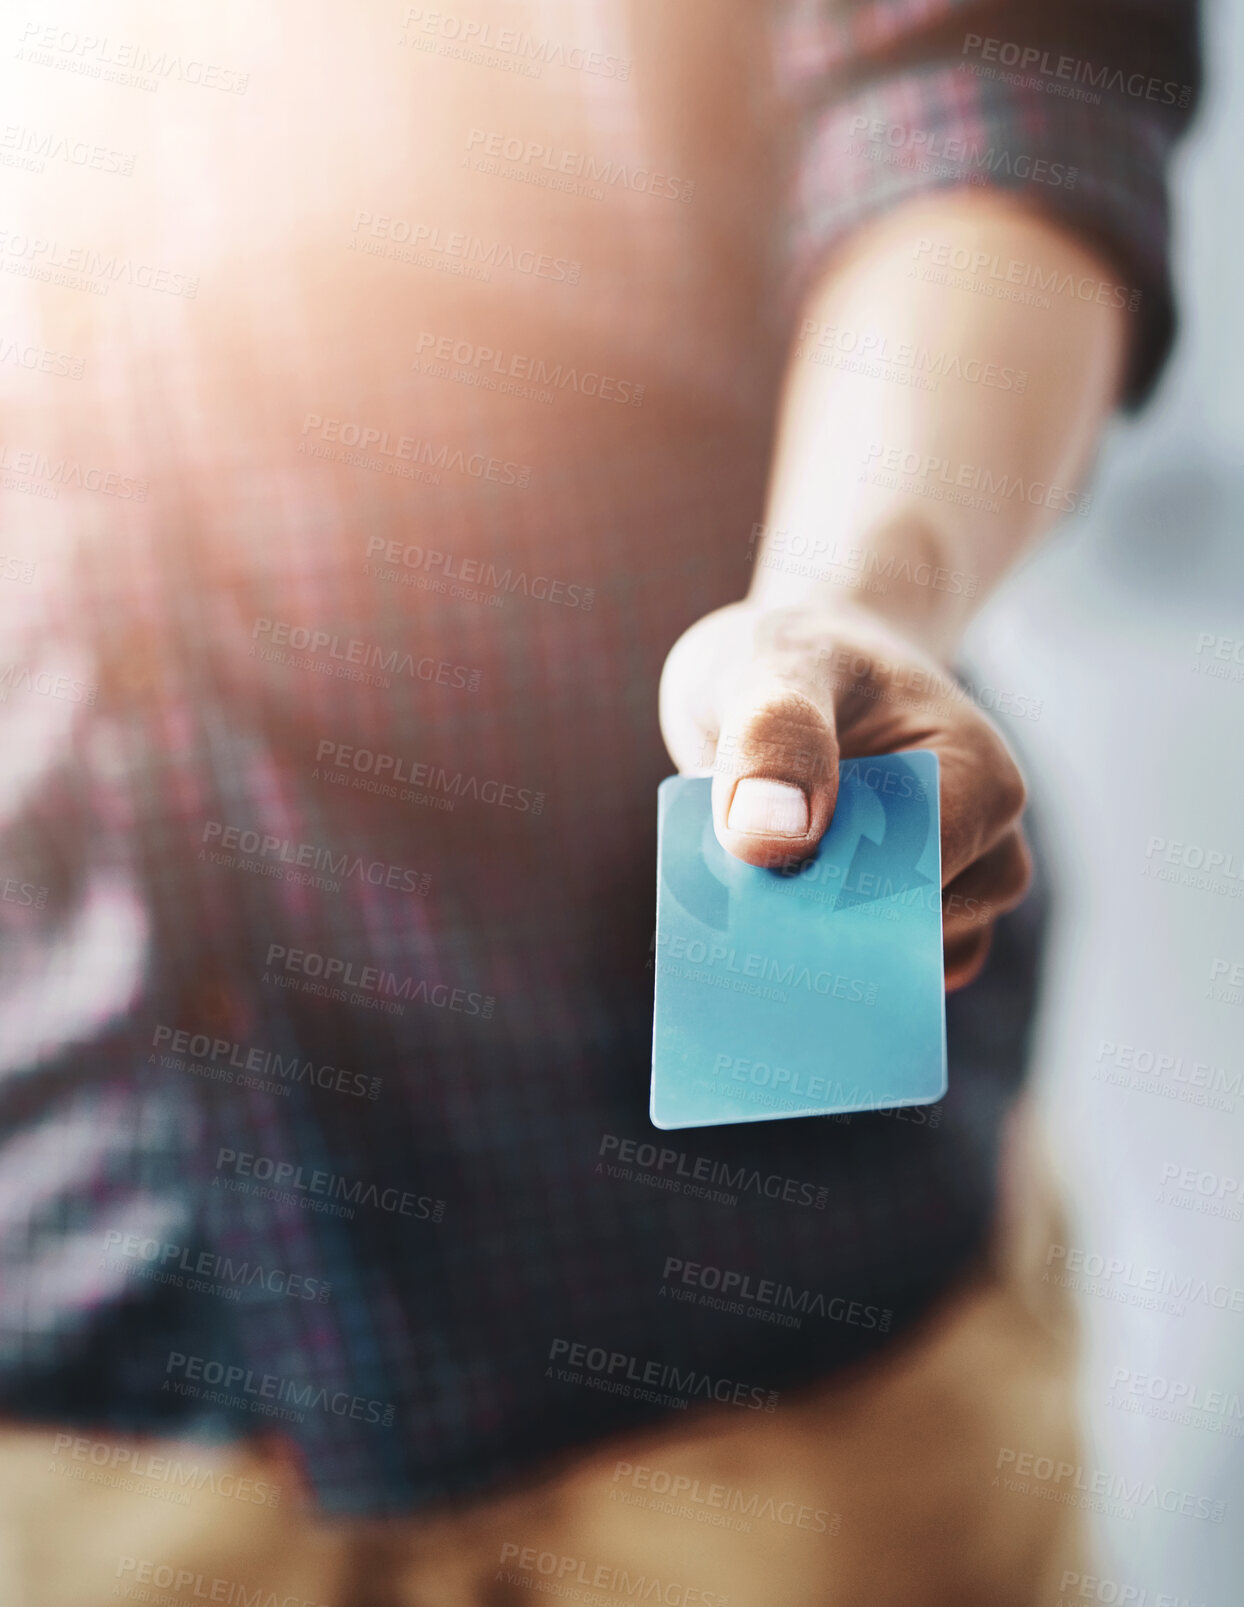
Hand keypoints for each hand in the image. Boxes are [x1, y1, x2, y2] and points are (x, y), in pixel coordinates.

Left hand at [659, 600, 1031, 990]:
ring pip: (894, 972)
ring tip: (739, 932)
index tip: (759, 905)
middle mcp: (981, 845)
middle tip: (736, 939)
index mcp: (975, 777)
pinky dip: (813, 975)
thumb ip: (774, 737)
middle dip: (825, 941)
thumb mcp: (771, 666)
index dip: (841, 899)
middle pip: (911, 935)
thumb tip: (774, 839)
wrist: (786, 672)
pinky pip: (869, 984)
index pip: (924, 874)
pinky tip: (755, 954)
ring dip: (815, 960)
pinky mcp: (893, 923)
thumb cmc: (790, 655)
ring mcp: (942, 893)